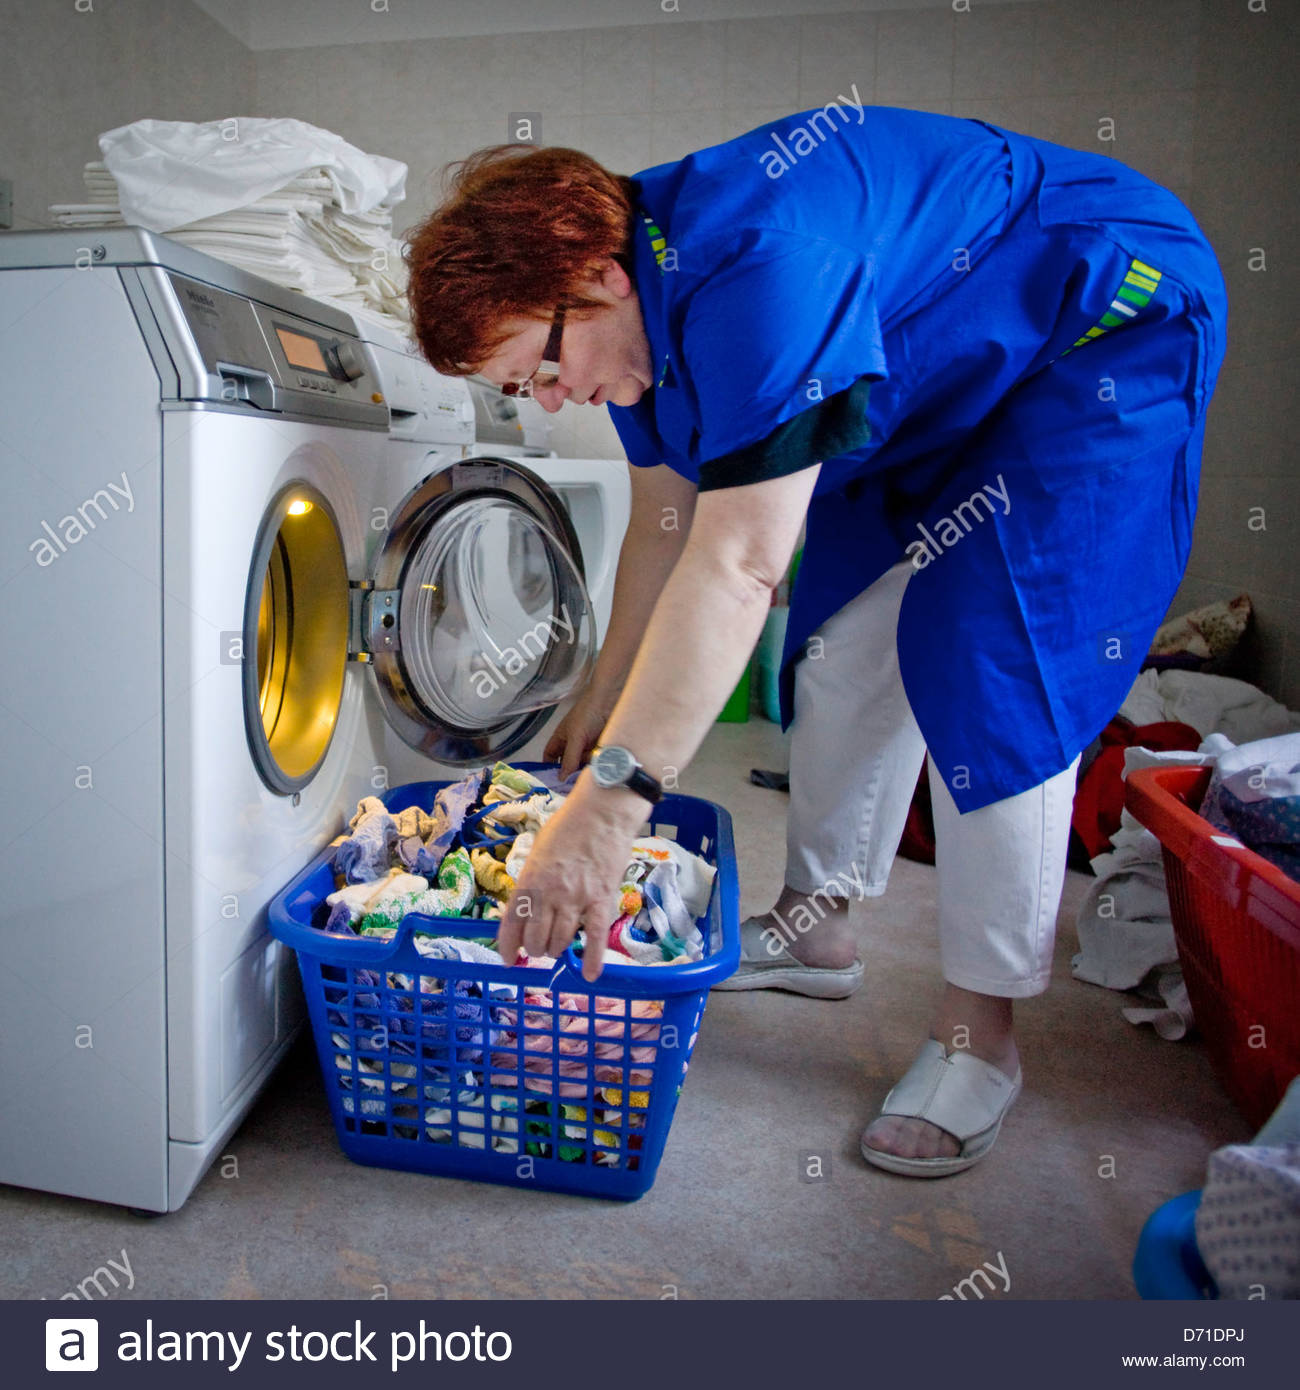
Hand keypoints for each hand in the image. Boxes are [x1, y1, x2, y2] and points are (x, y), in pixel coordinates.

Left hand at [497, 777, 644, 981]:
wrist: (601, 813)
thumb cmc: (567, 828)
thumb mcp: (537, 853)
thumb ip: (532, 882)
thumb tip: (527, 908)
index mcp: (529, 881)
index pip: (511, 924)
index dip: (508, 947)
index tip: (508, 958)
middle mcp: (548, 894)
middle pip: (536, 939)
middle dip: (536, 948)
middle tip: (541, 946)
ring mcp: (575, 899)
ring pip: (561, 941)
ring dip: (557, 950)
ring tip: (559, 947)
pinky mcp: (601, 900)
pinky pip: (596, 938)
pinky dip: (593, 959)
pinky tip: (591, 975)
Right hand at [543, 682, 614, 780]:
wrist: (610, 702)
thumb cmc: (588, 711)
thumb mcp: (576, 736)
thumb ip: (569, 758)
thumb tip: (562, 777)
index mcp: (561, 739)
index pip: (550, 756)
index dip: (549, 767)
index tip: (552, 781)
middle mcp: (573, 744)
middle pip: (568, 765)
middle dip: (571, 771)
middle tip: (574, 781)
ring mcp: (587, 747)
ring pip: (583, 765)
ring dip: (587, 766)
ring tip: (591, 760)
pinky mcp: (600, 749)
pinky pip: (596, 762)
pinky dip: (598, 762)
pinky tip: (600, 759)